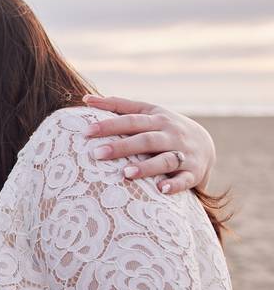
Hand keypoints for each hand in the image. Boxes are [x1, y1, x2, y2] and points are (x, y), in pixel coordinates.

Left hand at [82, 94, 215, 193]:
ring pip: (165, 160)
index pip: (131, 120)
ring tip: (125, 173)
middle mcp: (171, 135)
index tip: (86, 131)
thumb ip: (117, 105)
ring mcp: (184, 153)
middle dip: (122, 147)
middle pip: (145, 140)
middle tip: (97, 154)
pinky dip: (174, 184)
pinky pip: (185, 179)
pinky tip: (161, 189)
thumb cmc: (164, 127)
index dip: (109, 125)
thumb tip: (85, 99)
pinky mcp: (193, 172)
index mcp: (157, 119)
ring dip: (146, 167)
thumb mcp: (147, 112)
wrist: (205, 144)